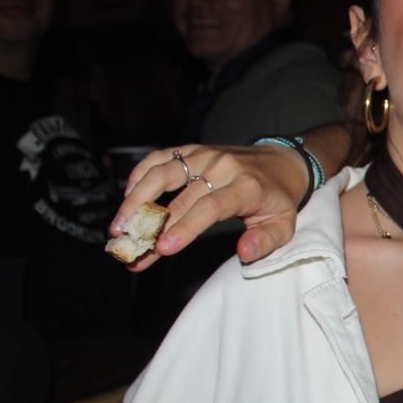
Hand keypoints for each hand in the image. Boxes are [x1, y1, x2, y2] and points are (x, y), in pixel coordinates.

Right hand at [109, 144, 305, 268]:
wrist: (282, 163)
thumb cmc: (279, 200)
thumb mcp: (284, 225)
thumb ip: (265, 241)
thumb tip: (243, 253)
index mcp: (246, 187)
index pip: (209, 207)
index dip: (184, 227)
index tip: (162, 248)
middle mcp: (222, 167)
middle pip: (179, 197)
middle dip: (152, 225)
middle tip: (129, 248)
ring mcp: (205, 155)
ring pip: (162, 173)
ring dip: (136, 199)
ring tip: (119, 225)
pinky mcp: (193, 150)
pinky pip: (160, 158)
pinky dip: (140, 174)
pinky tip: (128, 196)